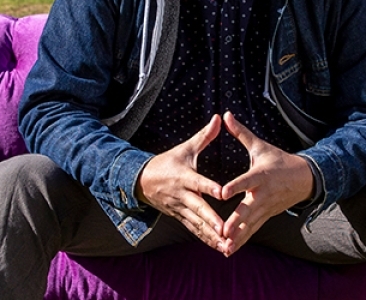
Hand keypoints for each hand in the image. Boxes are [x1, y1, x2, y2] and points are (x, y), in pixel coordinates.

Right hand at [136, 115, 227, 251]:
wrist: (140, 180)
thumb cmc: (167, 162)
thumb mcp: (185, 148)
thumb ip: (204, 136)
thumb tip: (219, 118)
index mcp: (184, 177)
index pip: (199, 182)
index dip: (210, 187)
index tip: (223, 193)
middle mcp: (182, 195)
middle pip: (198, 208)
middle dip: (211, 219)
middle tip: (225, 229)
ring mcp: (179, 208)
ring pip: (196, 223)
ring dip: (210, 234)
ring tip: (226, 244)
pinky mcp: (178, 216)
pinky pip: (193, 229)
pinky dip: (205, 238)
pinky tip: (218, 247)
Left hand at [218, 112, 313, 255]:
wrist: (305, 178)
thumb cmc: (279, 160)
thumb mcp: (261, 146)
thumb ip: (241, 133)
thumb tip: (226, 115)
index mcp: (261, 175)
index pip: (246, 181)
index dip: (235, 186)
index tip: (223, 192)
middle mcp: (263, 194)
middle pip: (247, 209)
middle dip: (235, 221)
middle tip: (222, 231)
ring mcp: (266, 207)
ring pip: (250, 223)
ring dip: (237, 236)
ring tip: (224, 247)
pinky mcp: (267, 216)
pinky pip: (253, 229)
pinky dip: (242, 239)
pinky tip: (229, 249)